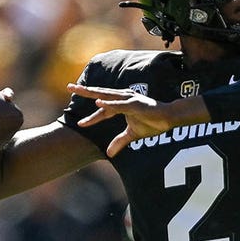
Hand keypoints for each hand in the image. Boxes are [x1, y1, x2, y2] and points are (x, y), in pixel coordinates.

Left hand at [66, 83, 208, 157]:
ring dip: (93, 93)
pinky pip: (120, 105)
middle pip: (100, 95)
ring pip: (107, 96)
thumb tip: (108, 153)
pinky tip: (99, 103)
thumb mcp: (132, 134)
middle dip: (84, 91)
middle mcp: (123, 99)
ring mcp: (129, 100)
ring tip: (79, 90)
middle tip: (69, 86)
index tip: (79, 124)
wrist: (169, 118)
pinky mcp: (135, 105)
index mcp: (122, 105)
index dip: (91, 118)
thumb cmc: (153, 122)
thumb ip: (120, 141)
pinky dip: (109, 105)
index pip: (102, 110)